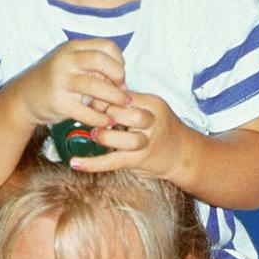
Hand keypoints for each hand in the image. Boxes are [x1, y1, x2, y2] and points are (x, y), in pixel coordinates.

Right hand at [18, 39, 128, 126]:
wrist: (24, 98)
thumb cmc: (56, 81)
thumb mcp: (72, 66)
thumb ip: (95, 69)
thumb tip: (123, 83)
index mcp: (73, 48)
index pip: (106, 46)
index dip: (119, 60)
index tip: (120, 76)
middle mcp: (66, 60)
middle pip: (101, 60)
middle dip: (118, 76)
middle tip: (123, 90)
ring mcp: (60, 81)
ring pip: (95, 86)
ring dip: (114, 98)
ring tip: (122, 107)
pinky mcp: (58, 102)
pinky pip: (86, 111)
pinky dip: (100, 118)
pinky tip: (106, 122)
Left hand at [68, 93, 189, 182]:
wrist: (184, 154)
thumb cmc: (161, 128)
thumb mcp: (150, 109)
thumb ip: (129, 102)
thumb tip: (96, 94)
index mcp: (152, 104)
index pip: (124, 95)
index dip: (105, 97)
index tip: (94, 100)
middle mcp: (152, 122)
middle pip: (126, 113)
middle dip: (105, 114)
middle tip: (92, 116)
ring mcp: (147, 142)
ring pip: (124, 139)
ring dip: (104, 136)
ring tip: (93, 135)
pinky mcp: (138, 160)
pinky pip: (113, 162)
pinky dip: (92, 164)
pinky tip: (74, 163)